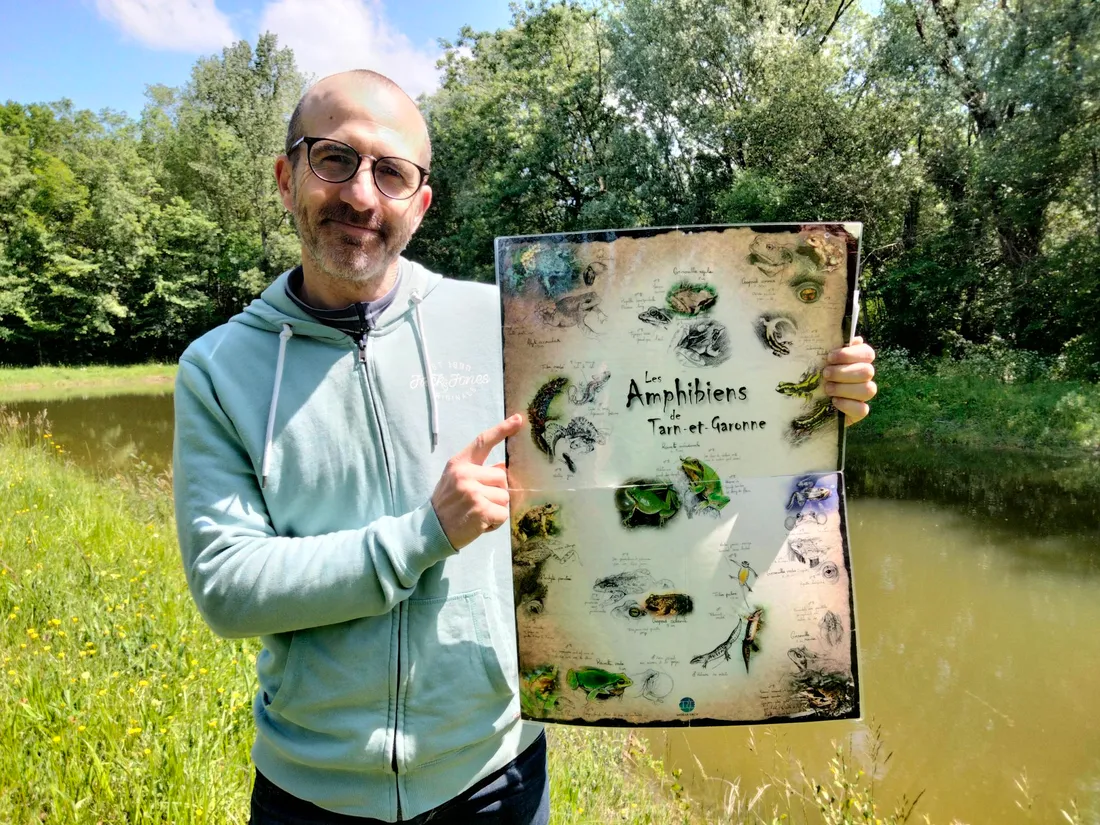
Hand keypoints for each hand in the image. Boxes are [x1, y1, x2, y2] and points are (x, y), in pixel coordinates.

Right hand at [431, 414, 523, 550]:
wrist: (429, 531)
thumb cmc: (447, 506)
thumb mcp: (455, 481)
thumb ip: (477, 472)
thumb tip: (503, 467)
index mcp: (459, 464)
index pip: (483, 442)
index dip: (502, 429)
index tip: (518, 419)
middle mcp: (465, 474)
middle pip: (502, 477)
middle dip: (496, 492)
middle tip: (478, 503)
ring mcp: (473, 491)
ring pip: (504, 497)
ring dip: (495, 509)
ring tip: (477, 515)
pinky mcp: (480, 509)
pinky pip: (503, 514)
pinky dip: (495, 523)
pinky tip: (480, 524)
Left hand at [824, 336, 876, 425]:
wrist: (807, 403)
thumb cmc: (815, 375)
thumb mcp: (819, 360)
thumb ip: (832, 346)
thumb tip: (854, 339)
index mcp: (859, 360)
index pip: (867, 353)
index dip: (850, 354)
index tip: (829, 357)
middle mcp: (865, 377)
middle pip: (868, 371)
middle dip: (843, 372)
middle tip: (825, 374)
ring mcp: (863, 395)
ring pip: (868, 389)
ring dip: (844, 388)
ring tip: (827, 388)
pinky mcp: (858, 412)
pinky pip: (862, 409)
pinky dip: (847, 405)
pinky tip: (834, 402)